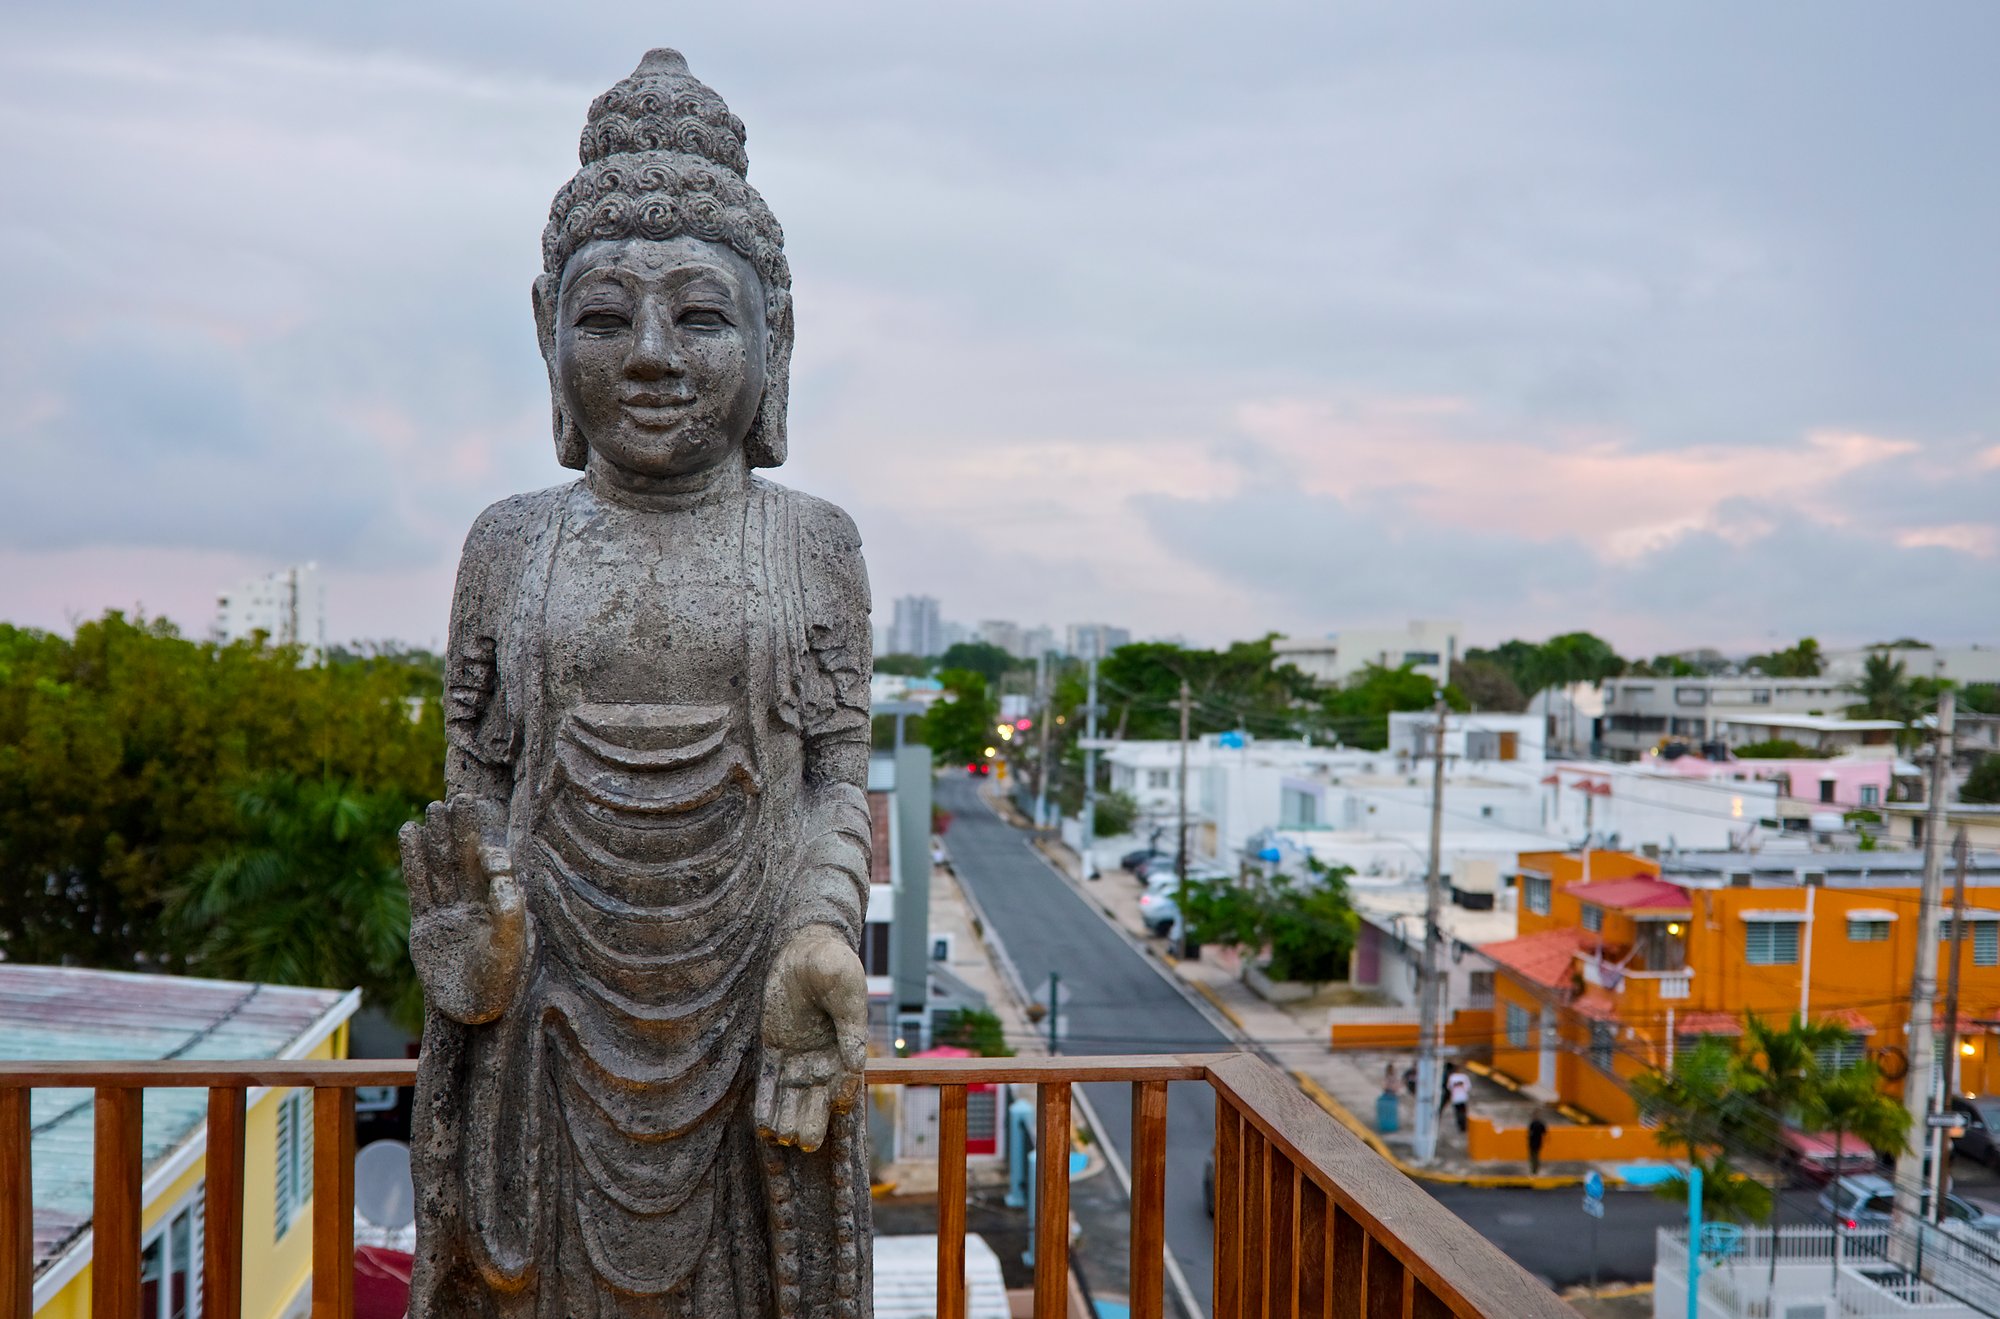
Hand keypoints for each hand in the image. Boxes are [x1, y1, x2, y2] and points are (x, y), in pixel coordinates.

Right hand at [401, 795, 526, 1024]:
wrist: (471, 1012)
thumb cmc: (500, 980)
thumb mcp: (511, 944)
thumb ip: (510, 909)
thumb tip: (504, 872)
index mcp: (499, 904)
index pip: (492, 865)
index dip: (486, 843)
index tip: (482, 822)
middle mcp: (474, 903)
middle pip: (466, 858)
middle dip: (461, 830)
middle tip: (456, 798)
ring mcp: (448, 911)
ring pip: (442, 867)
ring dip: (437, 839)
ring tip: (432, 809)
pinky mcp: (425, 923)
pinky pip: (420, 885)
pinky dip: (415, 860)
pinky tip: (410, 833)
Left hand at [756, 926, 867, 1152]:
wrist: (804, 946)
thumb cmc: (833, 965)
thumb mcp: (847, 991)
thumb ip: (850, 1026)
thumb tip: (857, 1062)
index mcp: (847, 1048)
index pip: (846, 1082)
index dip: (843, 1097)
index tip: (837, 1109)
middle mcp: (823, 1060)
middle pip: (817, 1099)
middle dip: (812, 1121)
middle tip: (805, 1143)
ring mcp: (797, 1057)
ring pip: (791, 1097)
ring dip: (786, 1118)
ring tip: (780, 1138)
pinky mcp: (774, 1049)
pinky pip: (769, 1081)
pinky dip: (766, 1103)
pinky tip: (762, 1125)